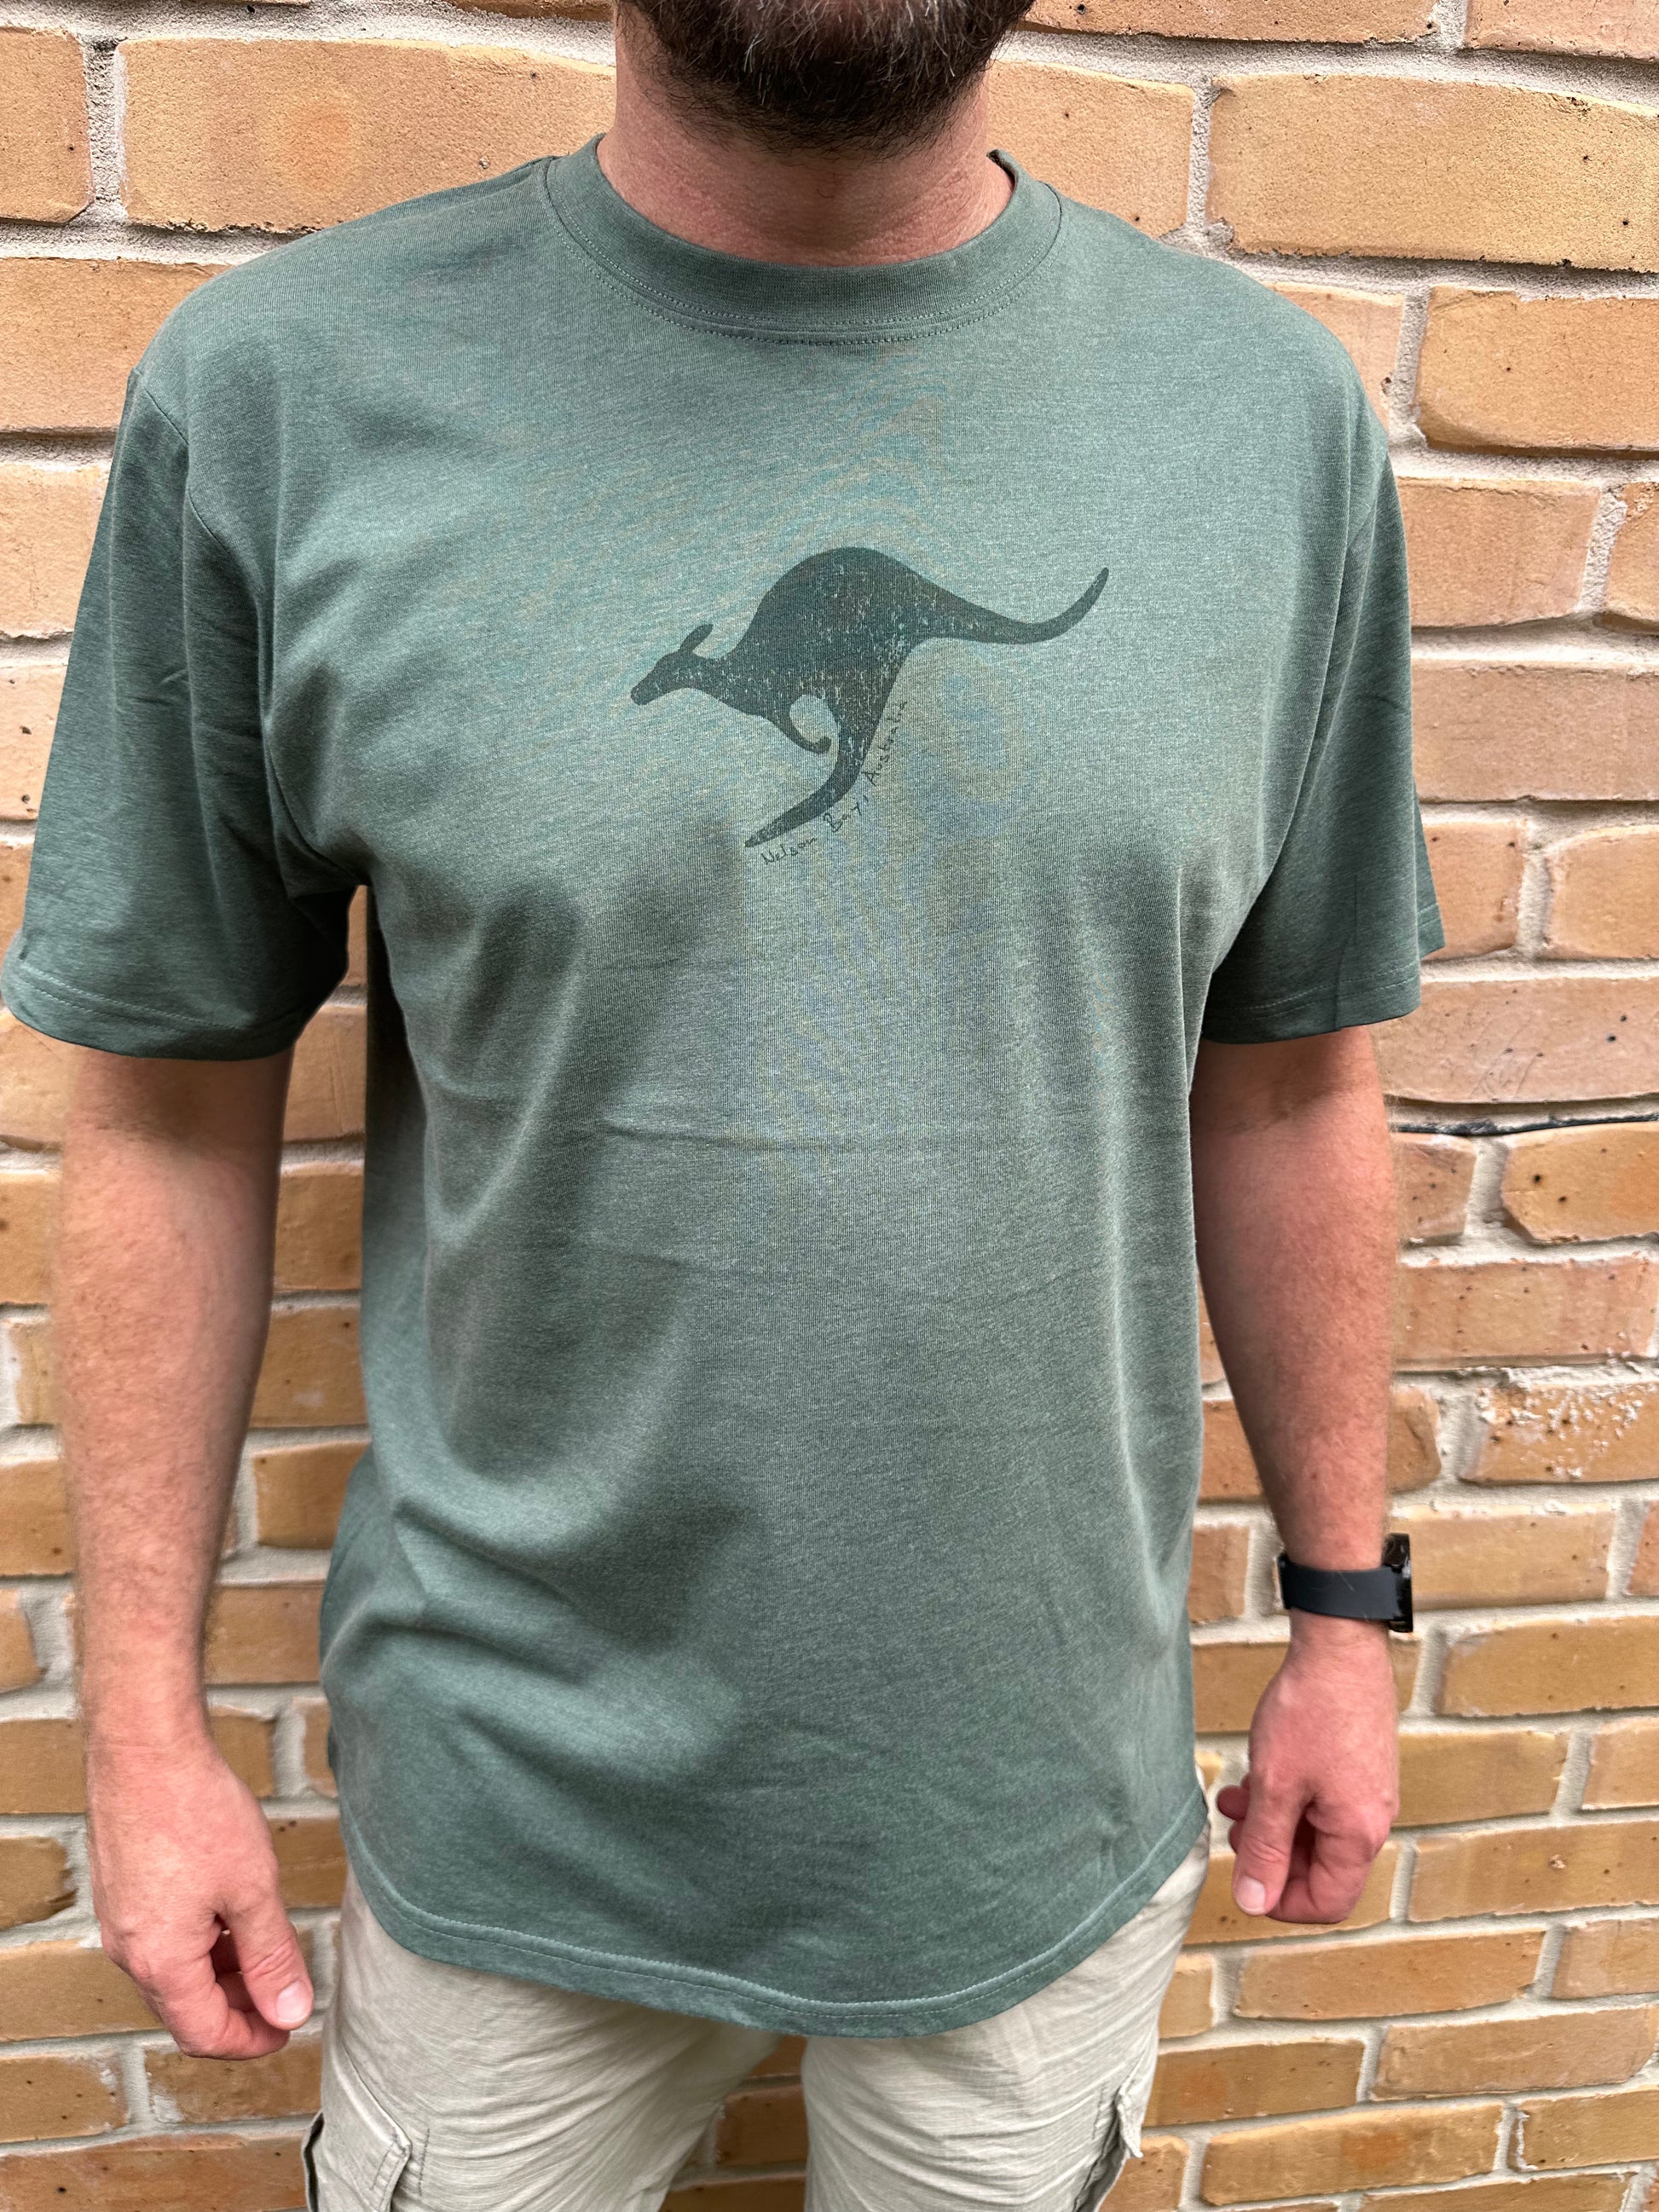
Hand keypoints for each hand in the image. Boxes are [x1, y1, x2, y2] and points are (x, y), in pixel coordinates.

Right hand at [86, 1732, 312, 2057]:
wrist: (145, 1749)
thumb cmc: (195, 1812)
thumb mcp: (252, 1889)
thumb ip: (272, 1956)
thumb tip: (291, 2011)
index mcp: (160, 1962)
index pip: (204, 2034)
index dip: (251, 2040)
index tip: (288, 2028)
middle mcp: (131, 1951)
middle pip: (186, 2008)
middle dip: (238, 2009)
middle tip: (284, 1994)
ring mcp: (122, 1920)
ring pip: (175, 1972)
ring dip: (221, 1974)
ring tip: (267, 1952)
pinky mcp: (123, 1891)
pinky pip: (163, 1939)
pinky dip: (201, 1943)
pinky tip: (233, 1916)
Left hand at [1215, 1614, 1397, 1923]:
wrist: (1339, 1646)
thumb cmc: (1311, 1710)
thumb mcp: (1275, 1785)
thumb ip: (1264, 1847)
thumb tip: (1255, 1901)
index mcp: (1358, 1833)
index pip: (1328, 1902)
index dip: (1282, 1902)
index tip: (1247, 1882)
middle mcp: (1371, 1818)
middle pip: (1320, 1868)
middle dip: (1270, 1855)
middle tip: (1235, 1832)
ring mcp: (1367, 1792)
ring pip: (1315, 1832)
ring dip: (1272, 1824)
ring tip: (1236, 1801)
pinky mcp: (1358, 1767)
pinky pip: (1321, 1803)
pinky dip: (1287, 1799)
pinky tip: (1256, 1778)